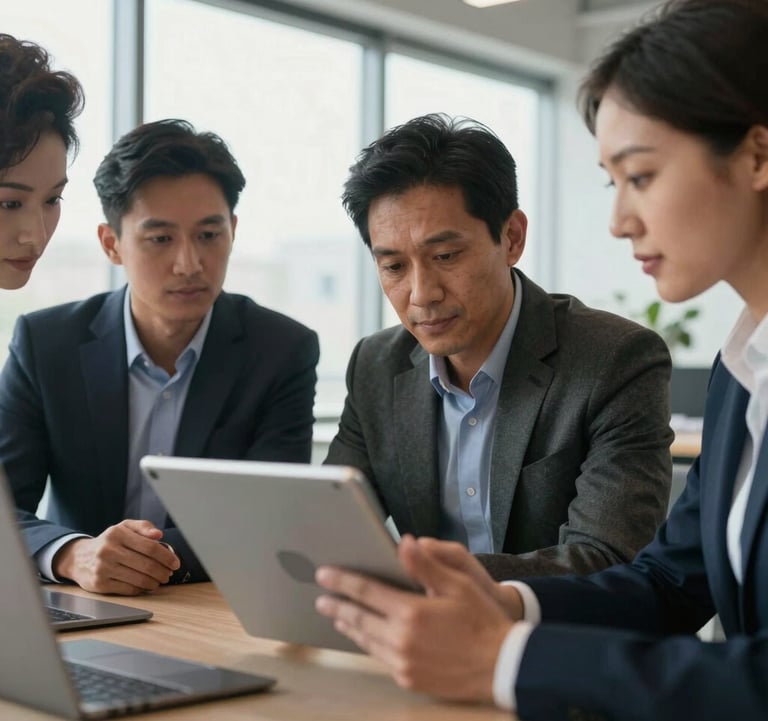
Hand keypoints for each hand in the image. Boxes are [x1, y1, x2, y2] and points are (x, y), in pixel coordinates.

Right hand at [52, 519, 180, 594]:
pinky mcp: (100, 584)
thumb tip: (159, 535)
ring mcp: (103, 569)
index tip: (175, 563)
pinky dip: (142, 589)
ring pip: (139, 579)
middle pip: (147, 565)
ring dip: (155, 582)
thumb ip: (143, 527)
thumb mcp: (124, 528)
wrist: (78, 557)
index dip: (167, 556)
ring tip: (160, 580)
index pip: (150, 547)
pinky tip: (147, 586)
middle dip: (163, 571)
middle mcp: (109, 550)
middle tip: (169, 573)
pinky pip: (129, 589)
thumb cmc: (108, 541)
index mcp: (117, 534)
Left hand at [315, 534, 512, 701]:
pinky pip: (380, 657)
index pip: (366, 592)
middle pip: (359, 619)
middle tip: (321, 598)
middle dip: (337, 606)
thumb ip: (425, 564)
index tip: (324, 574)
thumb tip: (404, 541)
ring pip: (366, 640)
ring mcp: (403, 662)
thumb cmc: (481, 620)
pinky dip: (368, 644)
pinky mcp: (409, 678)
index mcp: (411, 612)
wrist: (502, 665)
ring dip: (349, 627)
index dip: (342, 581)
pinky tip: (366, 638)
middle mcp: (401, 639)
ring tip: (338, 617)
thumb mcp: (457, 584)